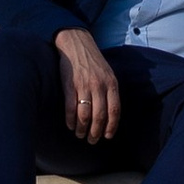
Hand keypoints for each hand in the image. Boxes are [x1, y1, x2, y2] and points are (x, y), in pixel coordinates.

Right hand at [54, 26, 120, 144]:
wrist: (76, 42)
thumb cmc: (93, 60)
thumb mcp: (108, 72)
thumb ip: (111, 91)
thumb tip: (111, 114)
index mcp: (111, 83)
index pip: (114, 111)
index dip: (111, 127)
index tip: (107, 136)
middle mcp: (99, 85)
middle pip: (100, 116)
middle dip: (96, 133)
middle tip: (92, 140)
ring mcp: (83, 85)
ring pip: (85, 115)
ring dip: (82, 129)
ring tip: (80, 134)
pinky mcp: (69, 85)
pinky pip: (70, 108)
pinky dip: (70, 120)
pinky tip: (70, 125)